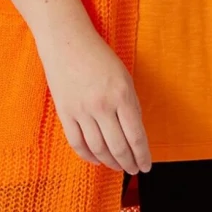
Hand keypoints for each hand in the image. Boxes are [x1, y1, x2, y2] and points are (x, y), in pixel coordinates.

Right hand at [38, 24, 151, 172]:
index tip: (146, 166)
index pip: (136, 136)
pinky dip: (88, 156)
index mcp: (122, 95)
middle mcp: (102, 106)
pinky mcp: (65, 112)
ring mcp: (82, 110)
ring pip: (98, 148)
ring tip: (118, 167)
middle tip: (134, 170)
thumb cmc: (99, 56)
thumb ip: (130, 105)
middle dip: (129, 163)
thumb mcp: (124, 77)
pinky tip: (97, 159)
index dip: (142, 156)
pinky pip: (77, 142)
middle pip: (118, 147)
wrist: (66, 41)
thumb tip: (135, 135)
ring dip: (110, 162)